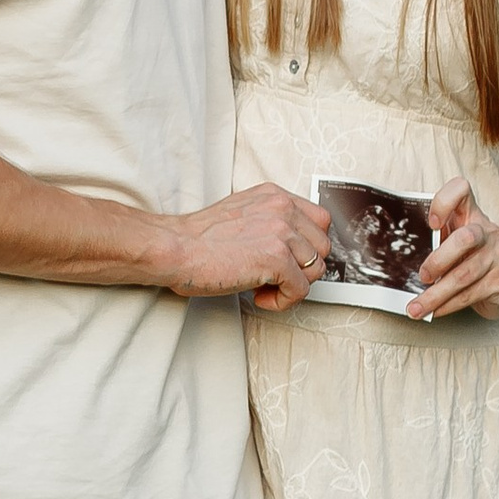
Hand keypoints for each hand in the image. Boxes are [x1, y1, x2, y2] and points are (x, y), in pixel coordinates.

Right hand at [156, 185, 332, 308]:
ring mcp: (281, 233)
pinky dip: (282, 301)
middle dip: (302, 268)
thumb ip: (270, 222)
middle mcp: (282, 209)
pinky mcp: (277, 259)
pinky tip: (259, 297)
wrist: (175, 249)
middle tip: (275, 276)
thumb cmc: (198, 239)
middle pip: (323, 246)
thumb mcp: (242, 214)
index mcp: (274, 196)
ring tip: (263, 287)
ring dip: (291, 285)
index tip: (291, 260)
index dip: (308, 246)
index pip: (319, 220)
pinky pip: (300, 290)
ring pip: (316, 270)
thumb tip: (292, 248)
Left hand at [410, 177, 498, 320]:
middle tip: (422, 276)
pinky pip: (470, 295)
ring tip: (416, 308)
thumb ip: (434, 240)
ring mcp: (498, 256)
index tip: (430, 222)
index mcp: (470, 214)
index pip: (461, 190)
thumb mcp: (454, 239)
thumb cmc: (470, 256)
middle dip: (439, 260)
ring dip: (435, 295)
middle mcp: (487, 231)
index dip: (444, 202)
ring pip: (464, 275)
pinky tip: (435, 311)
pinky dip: (448, 306)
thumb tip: (397, 260)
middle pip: (465, 238)